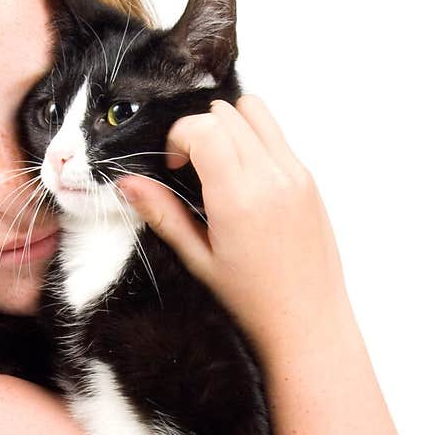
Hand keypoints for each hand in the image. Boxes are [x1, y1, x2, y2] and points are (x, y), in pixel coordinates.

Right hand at [119, 96, 349, 350]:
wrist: (308, 323)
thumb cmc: (252, 303)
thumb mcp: (198, 261)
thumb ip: (163, 215)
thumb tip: (126, 183)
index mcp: (240, 198)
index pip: (204, 127)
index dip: (178, 137)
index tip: (172, 167)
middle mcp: (272, 177)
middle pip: (227, 112)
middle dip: (200, 130)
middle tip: (191, 170)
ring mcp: (296, 174)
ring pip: (256, 110)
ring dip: (229, 127)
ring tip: (218, 167)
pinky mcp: (309, 180)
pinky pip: (277, 135)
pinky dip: (253, 141)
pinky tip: (243, 182)